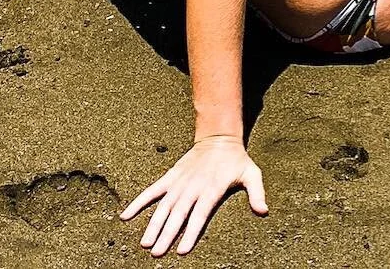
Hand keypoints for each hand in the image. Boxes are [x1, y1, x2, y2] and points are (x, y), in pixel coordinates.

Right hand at [122, 135, 266, 256]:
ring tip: (145, 244)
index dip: (191, 232)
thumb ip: (257, 193)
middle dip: (167, 234)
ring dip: (153, 225)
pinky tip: (125, 216)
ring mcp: (179, 182)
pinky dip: (138, 202)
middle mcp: (193, 186)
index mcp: (211, 188)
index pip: (200, 214)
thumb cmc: (236, 160)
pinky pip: (151, 191)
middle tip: (157, 253)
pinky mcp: (170, 177)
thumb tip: (264, 212)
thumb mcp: (251, 173)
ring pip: (163, 206)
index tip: (182, 250)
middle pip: (178, 214)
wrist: (218, 137)